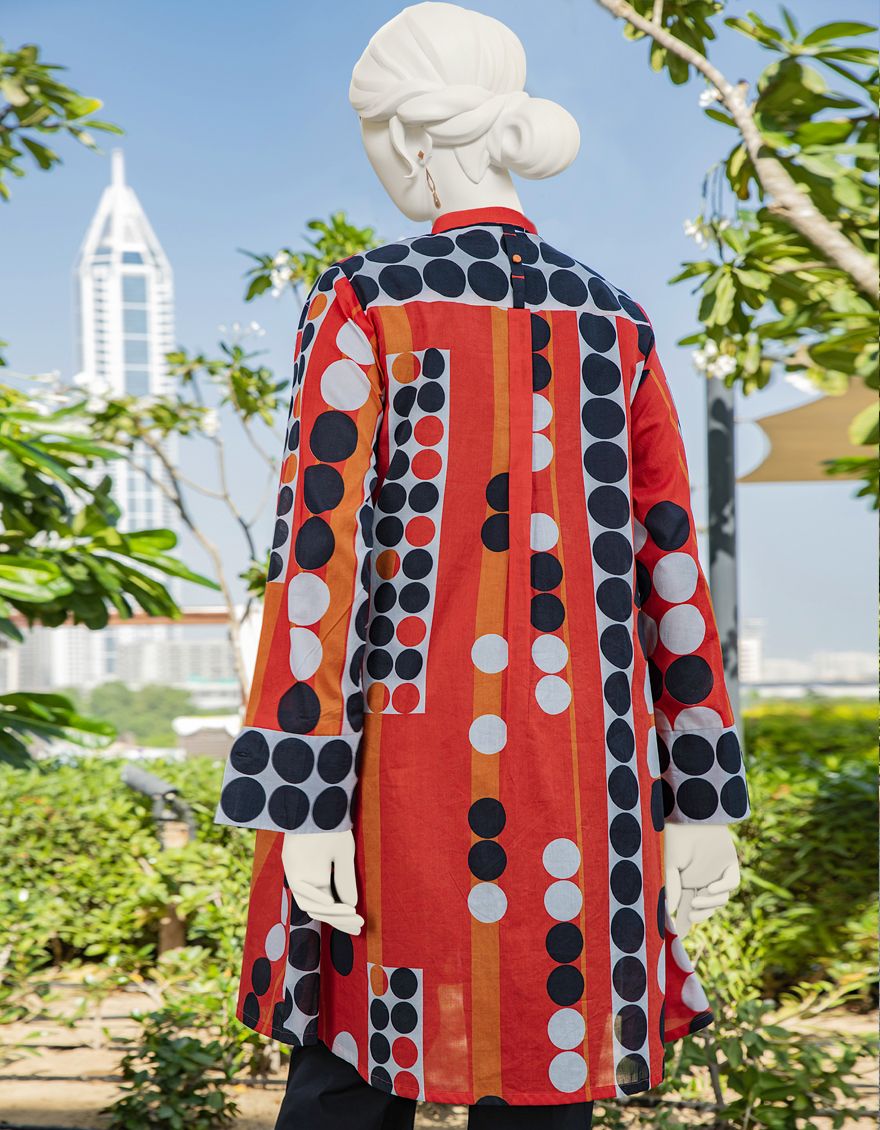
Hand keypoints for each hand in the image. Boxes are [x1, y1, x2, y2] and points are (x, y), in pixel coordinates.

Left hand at [281, 829, 363, 934]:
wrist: (320, 800)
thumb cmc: (332, 825)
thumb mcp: (344, 855)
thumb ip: (344, 880)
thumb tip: (351, 905)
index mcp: (316, 875)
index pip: (329, 905)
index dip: (342, 917)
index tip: (360, 925)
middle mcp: (303, 877)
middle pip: (320, 909)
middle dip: (339, 920)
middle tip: (359, 927)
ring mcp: (295, 871)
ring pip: (309, 904)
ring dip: (330, 912)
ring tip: (352, 913)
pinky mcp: (290, 863)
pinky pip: (300, 888)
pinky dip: (315, 897)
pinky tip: (330, 902)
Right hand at [664, 824, 740, 938]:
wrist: (691, 815)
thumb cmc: (675, 837)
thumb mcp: (669, 864)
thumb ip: (671, 887)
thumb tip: (670, 912)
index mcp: (687, 882)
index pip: (686, 907)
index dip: (683, 921)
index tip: (679, 936)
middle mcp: (703, 880)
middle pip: (706, 907)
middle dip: (699, 916)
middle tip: (690, 915)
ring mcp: (717, 873)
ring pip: (721, 899)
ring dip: (710, 904)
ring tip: (697, 899)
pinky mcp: (730, 864)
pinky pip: (732, 883)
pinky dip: (723, 888)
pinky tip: (711, 886)